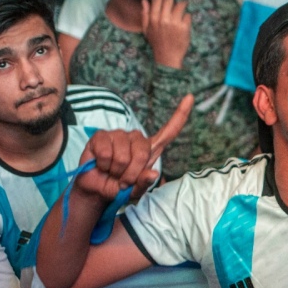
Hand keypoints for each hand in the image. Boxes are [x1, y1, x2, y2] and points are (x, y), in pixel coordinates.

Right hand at [75, 94, 193, 200]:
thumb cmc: (119, 187)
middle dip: (131, 174)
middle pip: (143, 153)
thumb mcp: (136, 190)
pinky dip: (103, 165)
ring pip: (123, 156)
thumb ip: (144, 183)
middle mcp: (136, 138)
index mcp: (150, 149)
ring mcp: (119, 134)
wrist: (97, 190)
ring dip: (116, 172)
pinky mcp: (101, 135)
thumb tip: (153, 174)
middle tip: (123, 180)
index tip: (190, 97)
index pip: (169, 130)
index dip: (180, 114)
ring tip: (112, 173)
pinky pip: (106, 153)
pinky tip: (101, 165)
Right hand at [142, 0, 191, 69]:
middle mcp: (163, 19)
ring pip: (181, 5)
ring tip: (178, 15)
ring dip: (181, 6)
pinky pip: (188, 15)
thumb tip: (144, 0)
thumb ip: (145, 14)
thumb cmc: (157, 43)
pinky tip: (182, 26)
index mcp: (153, 18)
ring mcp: (174, 23)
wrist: (168, 58)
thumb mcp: (147, 30)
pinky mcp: (184, 27)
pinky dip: (186, 18)